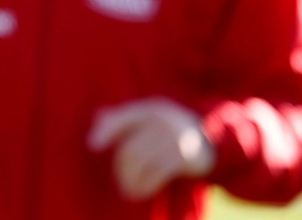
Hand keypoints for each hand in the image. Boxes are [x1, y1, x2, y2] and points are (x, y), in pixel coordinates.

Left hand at [87, 97, 215, 199]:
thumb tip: (95, 119)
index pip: (121, 119)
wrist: (210, 136)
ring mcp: (174, 138)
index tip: (92, 145)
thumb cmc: (169, 126)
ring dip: (130, 179)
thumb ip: (122, 117)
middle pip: (129, 148)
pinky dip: (145, 185)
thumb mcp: (149, 116)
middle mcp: (161, 122)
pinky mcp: (184, 157)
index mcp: (150, 110)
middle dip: (120, 168)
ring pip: (141, 162)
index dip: (105, 131)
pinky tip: (140, 192)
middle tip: (119, 179)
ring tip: (126, 189)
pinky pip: (157, 173)